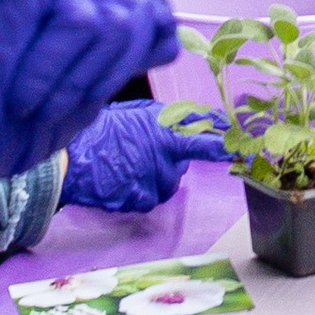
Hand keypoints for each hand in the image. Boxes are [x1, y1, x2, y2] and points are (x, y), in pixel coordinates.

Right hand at [60, 103, 226, 215]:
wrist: (73, 156)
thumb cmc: (103, 129)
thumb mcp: (139, 112)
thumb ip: (171, 119)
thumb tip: (199, 123)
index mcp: (168, 135)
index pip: (210, 144)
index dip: (227, 148)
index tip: (242, 152)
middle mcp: (167, 162)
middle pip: (182, 164)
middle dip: (169, 158)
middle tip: (142, 150)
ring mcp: (154, 184)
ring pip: (167, 183)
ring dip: (155, 176)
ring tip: (128, 164)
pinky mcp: (142, 202)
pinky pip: (150, 198)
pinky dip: (139, 191)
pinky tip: (121, 179)